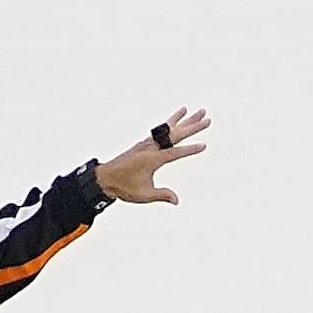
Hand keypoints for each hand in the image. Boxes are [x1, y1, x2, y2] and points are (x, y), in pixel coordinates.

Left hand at [96, 106, 211, 207]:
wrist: (105, 178)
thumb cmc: (124, 187)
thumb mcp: (143, 195)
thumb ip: (161, 195)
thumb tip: (176, 200)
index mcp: (152, 159)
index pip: (175, 153)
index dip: (190, 150)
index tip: (203, 145)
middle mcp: (150, 147)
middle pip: (175, 134)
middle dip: (192, 127)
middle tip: (207, 118)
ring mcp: (147, 143)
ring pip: (169, 129)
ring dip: (184, 120)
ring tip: (198, 111)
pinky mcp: (145, 143)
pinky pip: (161, 130)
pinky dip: (171, 123)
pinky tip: (177, 119)